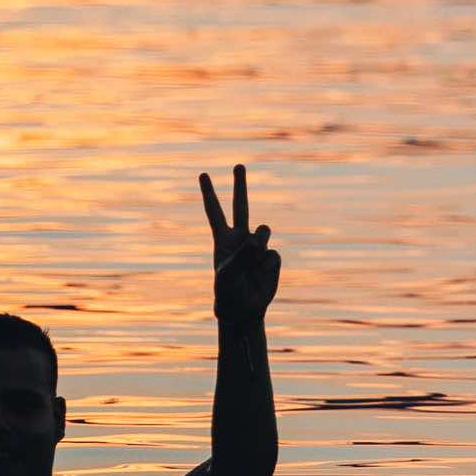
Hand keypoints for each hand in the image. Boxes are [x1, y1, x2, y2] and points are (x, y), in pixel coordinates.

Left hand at [201, 166, 279, 322]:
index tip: (203, 174)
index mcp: (223, 239)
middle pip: (241, 206)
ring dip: (260, 240)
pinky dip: (267, 265)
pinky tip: (261, 275)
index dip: (209, 193)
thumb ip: (241, 255)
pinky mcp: (271, 258)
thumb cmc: (229, 292)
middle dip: (240, 185)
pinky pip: (272, 254)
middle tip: (238, 165)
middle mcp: (240, 238)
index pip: (215, 212)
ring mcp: (257, 246)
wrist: (244, 310)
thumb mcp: (228, 274)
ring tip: (253, 258)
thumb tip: (257, 242)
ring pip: (264, 230)